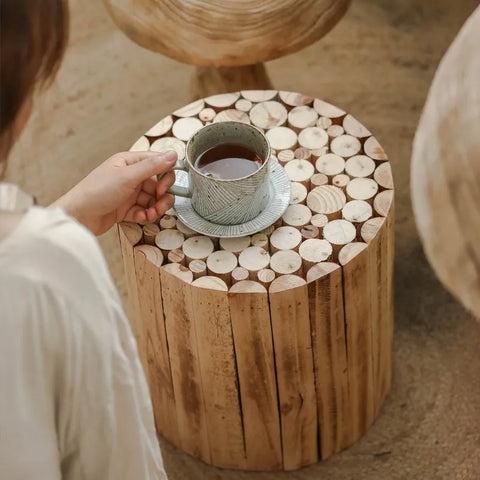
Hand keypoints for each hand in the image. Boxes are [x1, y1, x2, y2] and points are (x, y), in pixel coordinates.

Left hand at [52, 150, 176, 234]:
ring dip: (156, 208)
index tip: (165, 187)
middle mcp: (130, 176)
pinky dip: (145, 215)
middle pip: (157, 183)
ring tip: (152, 214)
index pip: (157, 162)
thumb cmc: (96, 192)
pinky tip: (140, 217)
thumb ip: (152, 166)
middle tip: (160, 203)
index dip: (166, 175)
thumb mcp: (127, 176)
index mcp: (129, 162)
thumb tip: (173, 154)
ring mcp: (128, 193)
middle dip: (162, 195)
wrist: (78, 216)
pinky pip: (144, 210)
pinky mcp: (126, 208)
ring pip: (152, 199)